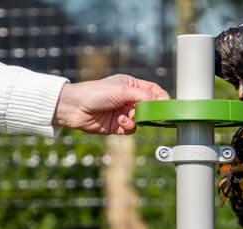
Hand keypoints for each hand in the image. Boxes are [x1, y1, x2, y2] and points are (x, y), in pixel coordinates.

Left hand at [52, 74, 169, 134]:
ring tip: (126, 117)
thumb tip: (161, 100)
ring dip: (136, 120)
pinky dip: (128, 126)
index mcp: (131, 85)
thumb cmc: (96, 93)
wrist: (76, 107)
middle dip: (149, 112)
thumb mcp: (123, 90)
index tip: (167, 104)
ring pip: (141, 120)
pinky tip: (120, 121)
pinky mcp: (118, 126)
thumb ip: (144, 95)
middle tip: (151, 115)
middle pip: (149, 107)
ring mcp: (124, 112)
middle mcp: (129, 99)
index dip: (161, 97)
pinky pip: (131, 129)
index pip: (153, 91)